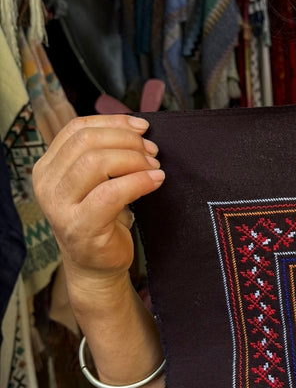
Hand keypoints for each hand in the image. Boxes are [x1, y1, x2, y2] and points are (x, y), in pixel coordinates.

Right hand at [32, 114, 165, 285]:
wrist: (96, 265)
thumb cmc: (103, 219)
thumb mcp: (98, 182)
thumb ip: (106, 154)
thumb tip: (138, 129)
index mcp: (49, 167)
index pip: (77, 129)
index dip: (113, 123)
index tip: (142, 127)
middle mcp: (47, 184)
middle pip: (87, 142)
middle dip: (127, 141)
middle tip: (152, 152)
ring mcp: (59, 206)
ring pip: (96, 163)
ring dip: (133, 160)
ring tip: (154, 167)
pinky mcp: (80, 226)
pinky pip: (111, 193)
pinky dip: (139, 182)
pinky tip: (155, 181)